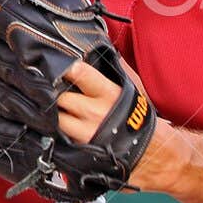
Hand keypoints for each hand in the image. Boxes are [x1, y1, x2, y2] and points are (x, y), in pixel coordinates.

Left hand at [59, 58, 185, 191]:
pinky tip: (55, 125)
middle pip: (60, 97)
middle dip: (52, 92)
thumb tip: (99, 49)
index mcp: (108, 94)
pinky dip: (54, 130)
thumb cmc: (139, 118)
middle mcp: (95, 113)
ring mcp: (85, 134)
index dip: (66, 69)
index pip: (80, 74)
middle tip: (48, 88)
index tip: (55, 64)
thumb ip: (114, 71)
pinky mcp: (79, 150)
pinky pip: (59, 137)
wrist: (153, 153)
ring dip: (51, 113)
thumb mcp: (132, 90)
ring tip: (51, 107)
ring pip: (56, 119)